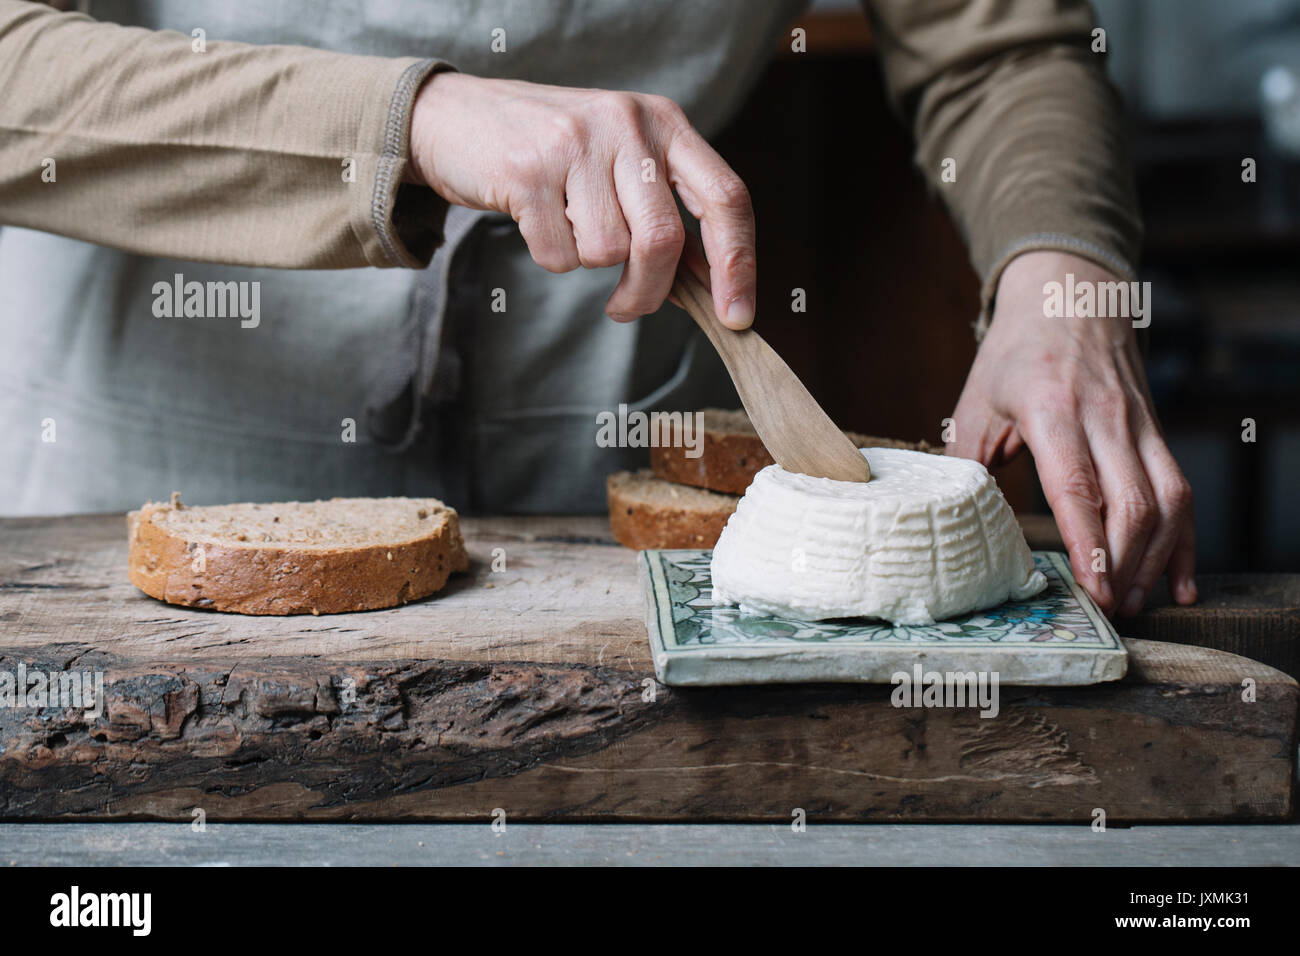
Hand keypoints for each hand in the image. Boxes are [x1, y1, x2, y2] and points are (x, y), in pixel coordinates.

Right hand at [408, 72, 755, 327]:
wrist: (456, 117)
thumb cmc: (553, 151)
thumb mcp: (622, 160)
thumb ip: (667, 208)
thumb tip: (710, 283)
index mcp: (665, 122)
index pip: (726, 198)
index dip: (738, 264)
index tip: (737, 316)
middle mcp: (628, 124)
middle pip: (663, 241)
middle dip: (648, 291)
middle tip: (627, 307)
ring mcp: (576, 143)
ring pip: (608, 253)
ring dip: (588, 263)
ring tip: (565, 225)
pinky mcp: (528, 170)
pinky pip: (560, 255)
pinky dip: (551, 256)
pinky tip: (536, 219)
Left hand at [947, 251, 1196, 616]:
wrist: (1070, 294)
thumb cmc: (1016, 353)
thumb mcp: (976, 401)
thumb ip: (966, 462)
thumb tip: (954, 522)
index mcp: (1052, 410)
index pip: (1079, 487)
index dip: (1089, 543)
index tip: (1093, 589)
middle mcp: (1105, 418)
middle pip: (1132, 503)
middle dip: (1125, 565)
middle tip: (1110, 609)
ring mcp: (1139, 424)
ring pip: (1167, 500)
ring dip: (1157, 559)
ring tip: (1136, 602)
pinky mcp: (1157, 432)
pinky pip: (1181, 490)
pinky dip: (1185, 540)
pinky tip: (1179, 580)